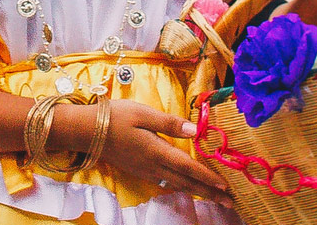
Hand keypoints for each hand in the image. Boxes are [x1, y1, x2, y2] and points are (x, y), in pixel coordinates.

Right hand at [59, 100, 233, 203]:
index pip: (188, 167)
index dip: (208, 177)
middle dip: (210, 193)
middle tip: (230, 203)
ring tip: (215, 199)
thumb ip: (169, 122)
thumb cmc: (115, 117)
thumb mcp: (142, 113)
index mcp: (157, 151)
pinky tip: (187, 187)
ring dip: (198, 192)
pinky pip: (166, 182)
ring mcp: (146, 170)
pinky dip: (182, 187)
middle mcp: (153, 165)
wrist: (86, 131)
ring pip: (177, 184)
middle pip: (187, 182)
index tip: (226, 186)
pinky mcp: (140, 170)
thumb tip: (195, 130)